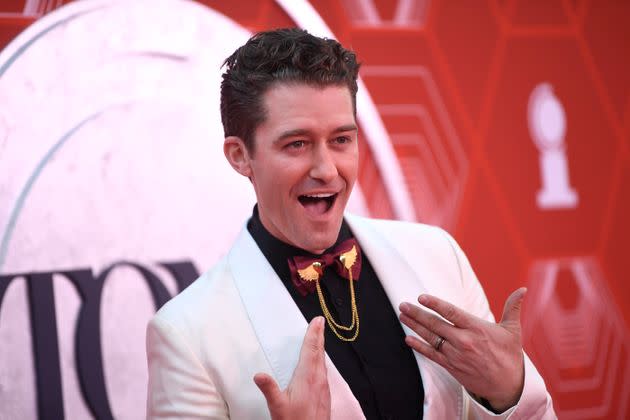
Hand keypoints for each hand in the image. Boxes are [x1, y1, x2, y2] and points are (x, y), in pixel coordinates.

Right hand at [254, 316, 330, 419]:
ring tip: (319, 339)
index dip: (314, 334)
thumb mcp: (278, 407)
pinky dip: (321, 361)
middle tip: (320, 324)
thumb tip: (259, 375)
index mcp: (308, 378)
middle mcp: (319, 380)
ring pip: (323, 362)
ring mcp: (324, 387)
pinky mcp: (325, 395)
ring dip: (321, 348)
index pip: (312, 350)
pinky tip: (319, 364)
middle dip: (319, 336)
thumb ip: (269, 389)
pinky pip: (324, 371)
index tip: (317, 322)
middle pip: (320, 352)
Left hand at [399, 288, 526, 411]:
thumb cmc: (510, 356)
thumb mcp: (513, 330)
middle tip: (403, 305)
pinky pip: (432, 355)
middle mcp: (464, 341)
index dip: (435, 304)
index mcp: (477, 329)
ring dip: (415, 327)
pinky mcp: (452, 367)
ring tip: (402, 316)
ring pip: (431, 338)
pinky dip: (419, 347)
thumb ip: (512, 307)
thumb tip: (522, 289)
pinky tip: (408, 339)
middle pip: (436, 324)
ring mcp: (456, 355)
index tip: (421, 297)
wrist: (508, 387)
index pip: (452, 313)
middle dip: (417, 314)